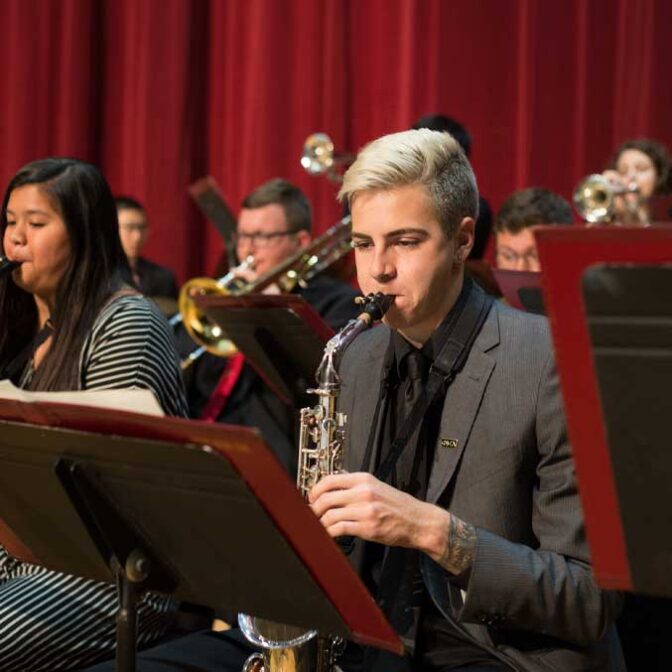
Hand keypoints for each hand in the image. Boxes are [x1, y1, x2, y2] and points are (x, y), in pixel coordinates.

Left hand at [309, 472, 476, 573]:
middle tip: (312, 515)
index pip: (329, 480)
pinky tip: (330, 534)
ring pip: (330, 514)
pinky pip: (339, 528)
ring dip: (320, 522)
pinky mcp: (367, 527)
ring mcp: (365, 510)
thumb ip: (356, 484)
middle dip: (313, 508)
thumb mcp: (377, 486)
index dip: (315, 490)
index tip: (311, 498)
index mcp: (363, 479)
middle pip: (325, 497)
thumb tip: (332, 485)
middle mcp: (363, 492)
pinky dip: (329, 532)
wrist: (418, 521)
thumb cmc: (398, 506)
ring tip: (320, 526)